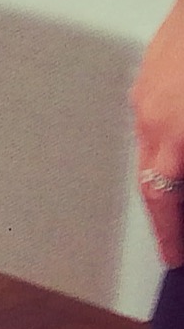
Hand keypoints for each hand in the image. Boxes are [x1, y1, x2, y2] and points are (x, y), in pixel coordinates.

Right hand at [132, 0, 183, 267]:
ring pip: (150, 148)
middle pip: (149, 178)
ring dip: (167, 175)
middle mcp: (151, 115)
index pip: (161, 198)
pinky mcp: (152, 71)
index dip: (169, 235)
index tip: (174, 257)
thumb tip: (181, 183)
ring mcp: (147, 91)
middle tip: (178, 236)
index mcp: (173, 133)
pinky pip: (153, 121)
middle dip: (166, 212)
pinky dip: (167, 144)